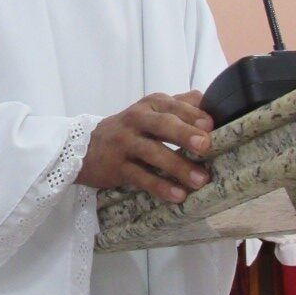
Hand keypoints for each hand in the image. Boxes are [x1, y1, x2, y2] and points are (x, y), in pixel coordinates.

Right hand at [76, 90, 213, 202]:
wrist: (84, 148)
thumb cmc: (130, 130)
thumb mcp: (151, 111)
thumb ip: (180, 104)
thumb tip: (209, 99)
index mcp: (150, 105)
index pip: (172, 105)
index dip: (192, 114)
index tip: (211, 125)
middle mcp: (136, 120)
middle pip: (162, 124)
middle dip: (184, 134)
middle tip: (206, 146)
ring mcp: (125, 143)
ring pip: (152, 152)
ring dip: (177, 166)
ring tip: (200, 180)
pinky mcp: (118, 167)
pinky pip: (141, 177)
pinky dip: (160, 186)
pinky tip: (178, 195)